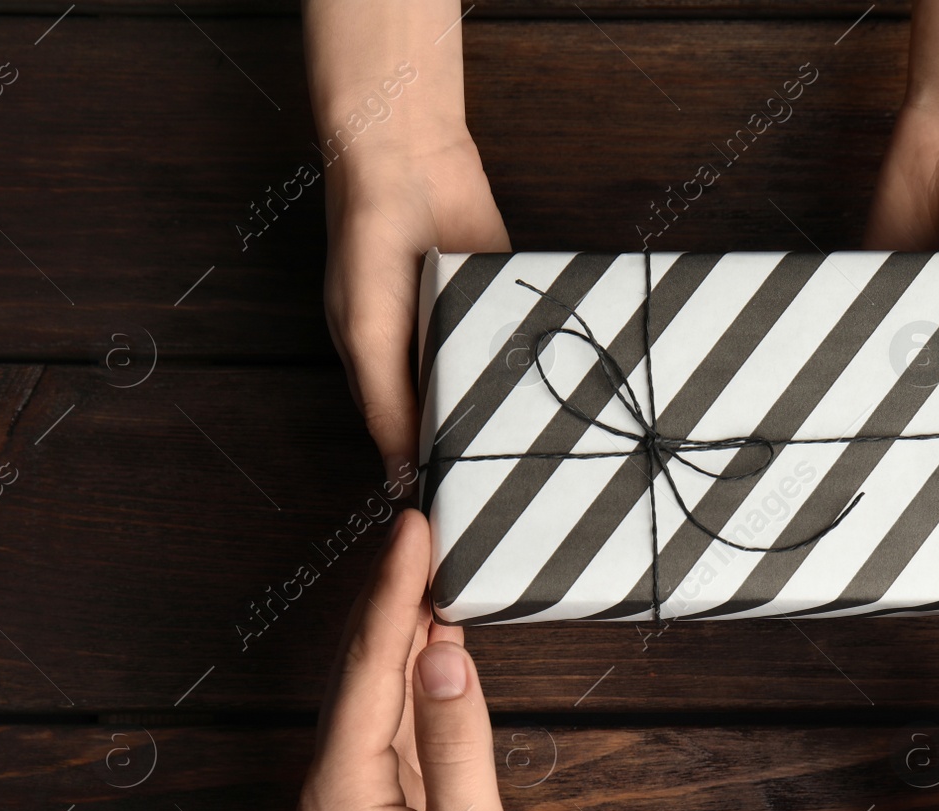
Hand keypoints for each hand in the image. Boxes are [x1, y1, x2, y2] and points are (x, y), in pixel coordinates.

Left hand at [297, 510, 535, 810]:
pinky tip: (433, 657)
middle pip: (358, 672)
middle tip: (420, 527)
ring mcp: (347, 809)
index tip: (414, 527)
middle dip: (389, 596)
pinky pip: (387, 733)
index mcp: (343, 793)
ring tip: (428, 569)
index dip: (395, 590)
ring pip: (371, 699)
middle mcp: (329, 793)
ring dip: (400, 634)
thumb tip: (445, 653)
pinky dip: (411, 685)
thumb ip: (458, 743)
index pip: (371, 666)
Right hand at [304, 0, 510, 479]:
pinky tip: (571, 392)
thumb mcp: (368, 338)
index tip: (472, 520)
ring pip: (502, 387)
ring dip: (522, 408)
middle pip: (467, 421)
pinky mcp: (505, 305)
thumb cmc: (368, 247)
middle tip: (525, 493)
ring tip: (557, 453)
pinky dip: (542, 360)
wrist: (409, 164)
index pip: (419, 447)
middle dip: (490, 449)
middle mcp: (432, 364)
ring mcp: (471, 335)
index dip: (443, 480)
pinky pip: (527, 343)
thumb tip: (401, 479)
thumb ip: (388, 406)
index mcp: (388, 381)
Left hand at [865, 0, 938, 461]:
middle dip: (888, 422)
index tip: (911, 486)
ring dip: (852, 384)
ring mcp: (901, 309)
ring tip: (822, 431)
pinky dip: (830, 337)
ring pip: (871, 363)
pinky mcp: (866, 280)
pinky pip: (844, 318)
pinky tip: (805, 369)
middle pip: (911, 394)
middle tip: (854, 469)